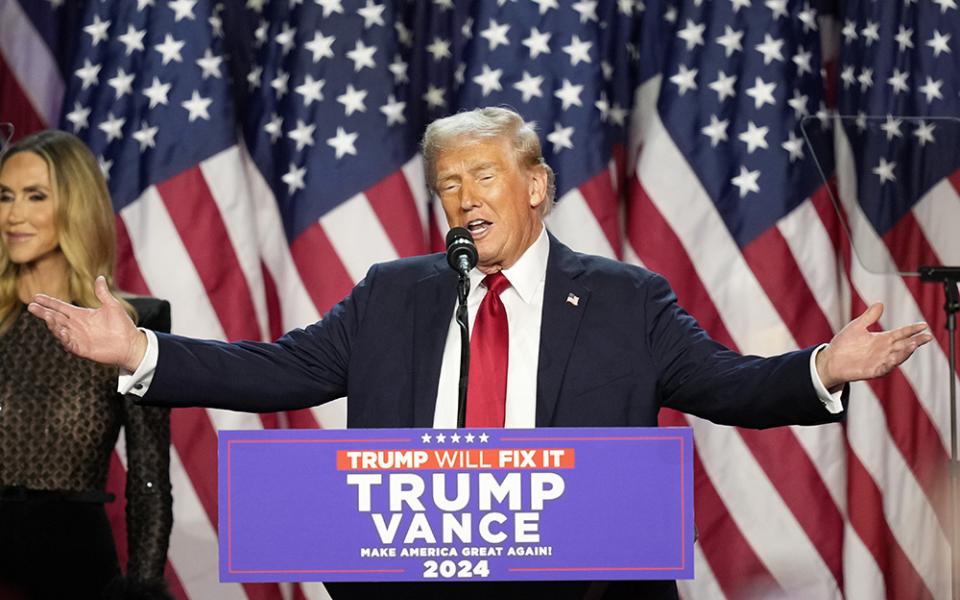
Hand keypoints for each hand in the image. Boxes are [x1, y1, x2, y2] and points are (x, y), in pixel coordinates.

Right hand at [27, 276, 147, 371]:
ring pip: (59, 330)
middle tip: (31, 306)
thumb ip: (102, 293)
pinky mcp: (81, 348)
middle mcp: (76, 326)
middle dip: (43, 312)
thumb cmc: (122, 325)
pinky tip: (60, 330)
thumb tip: (100, 277)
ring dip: (52, 324)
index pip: (60, 307)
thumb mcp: (112, 305)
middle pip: (55, 318)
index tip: (36, 296)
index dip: (49, 302)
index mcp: (81, 315)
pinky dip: (63, 337)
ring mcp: (77, 338)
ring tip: (46, 316)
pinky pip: (68, 343)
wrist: (131, 344)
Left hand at [816, 303, 932, 389]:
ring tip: (913, 345)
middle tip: (927, 337)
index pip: (901, 333)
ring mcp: (879, 361)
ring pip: (897, 357)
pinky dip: (890, 364)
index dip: (912, 329)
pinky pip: (883, 368)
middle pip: (904, 345)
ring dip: (905, 352)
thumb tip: (880, 303)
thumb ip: (869, 317)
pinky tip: (894, 358)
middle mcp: (884, 351)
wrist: (830, 360)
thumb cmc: (844, 344)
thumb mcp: (857, 326)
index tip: (923, 325)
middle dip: (916, 341)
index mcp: (882, 339)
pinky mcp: (872, 371)